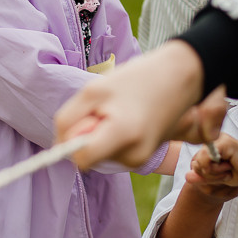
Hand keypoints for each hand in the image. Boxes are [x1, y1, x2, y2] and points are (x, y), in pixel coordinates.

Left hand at [55, 42, 204, 168]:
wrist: (179, 78)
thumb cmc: (136, 79)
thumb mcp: (93, 91)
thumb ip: (68, 120)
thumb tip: (58, 146)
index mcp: (123, 135)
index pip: (81, 159)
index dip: (73, 141)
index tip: (84, 119)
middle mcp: (134, 155)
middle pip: (88, 156)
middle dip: (88, 133)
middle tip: (106, 108)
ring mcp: (140, 159)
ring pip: (99, 153)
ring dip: (100, 132)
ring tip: (120, 110)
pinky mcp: (142, 157)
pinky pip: (111, 151)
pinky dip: (111, 135)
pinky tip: (127, 118)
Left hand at [190, 134, 237, 207]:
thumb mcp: (218, 177)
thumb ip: (202, 177)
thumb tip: (186, 177)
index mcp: (211, 145)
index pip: (194, 162)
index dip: (205, 174)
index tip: (222, 172)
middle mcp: (213, 139)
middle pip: (194, 162)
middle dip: (209, 174)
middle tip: (226, 171)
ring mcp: (218, 139)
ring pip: (199, 161)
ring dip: (214, 173)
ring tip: (228, 168)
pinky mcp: (224, 142)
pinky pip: (207, 159)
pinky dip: (216, 169)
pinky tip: (229, 167)